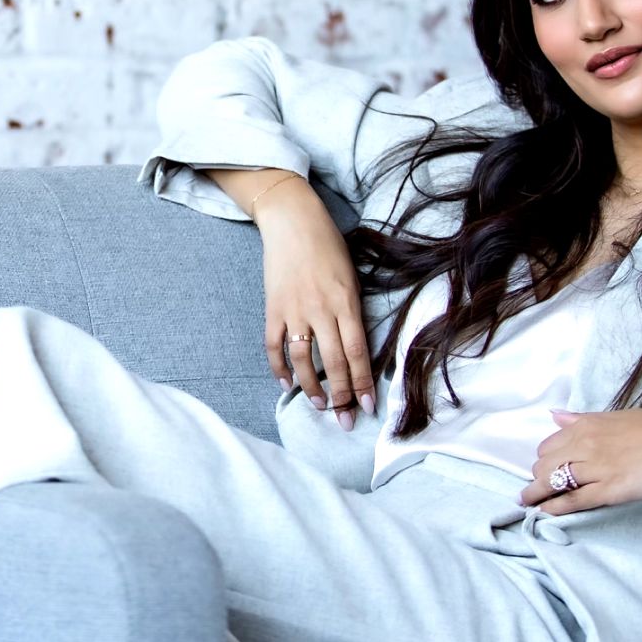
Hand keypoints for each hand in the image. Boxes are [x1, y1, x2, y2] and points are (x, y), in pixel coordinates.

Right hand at [255, 181, 374, 429]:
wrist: (293, 221)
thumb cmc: (329, 246)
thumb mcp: (352, 277)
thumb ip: (353, 312)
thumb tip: (355, 349)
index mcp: (346, 302)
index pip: (357, 352)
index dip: (363, 383)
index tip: (369, 406)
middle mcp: (321, 309)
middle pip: (332, 362)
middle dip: (342, 396)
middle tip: (346, 420)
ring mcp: (294, 310)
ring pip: (302, 360)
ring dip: (311, 387)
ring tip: (320, 406)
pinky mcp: (273, 308)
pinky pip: (274, 345)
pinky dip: (279, 368)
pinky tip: (287, 384)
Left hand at [518, 408, 641, 514]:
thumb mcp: (619, 416)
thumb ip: (585, 419)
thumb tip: (556, 416)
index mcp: (588, 424)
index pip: (549, 445)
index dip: (545, 460)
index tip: (546, 469)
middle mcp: (586, 443)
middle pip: (544, 464)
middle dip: (538, 477)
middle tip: (537, 489)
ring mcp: (597, 467)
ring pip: (552, 482)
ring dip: (537, 495)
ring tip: (528, 504)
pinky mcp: (611, 489)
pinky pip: (573, 500)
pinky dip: (554, 507)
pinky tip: (544, 512)